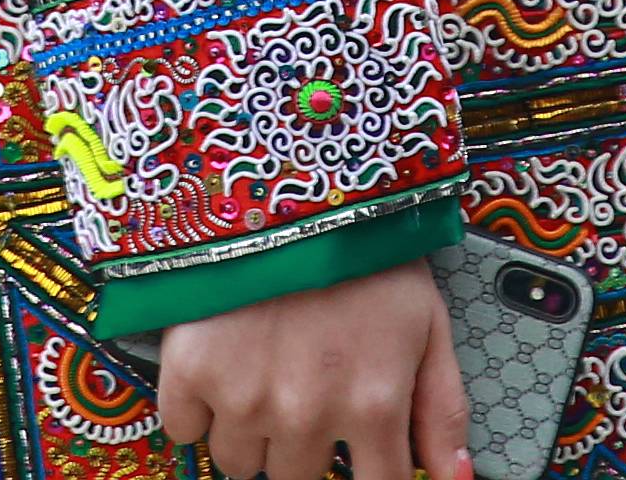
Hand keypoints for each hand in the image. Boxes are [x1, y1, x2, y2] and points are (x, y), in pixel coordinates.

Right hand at [153, 257, 469, 479]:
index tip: (354, 456)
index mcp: (372, 405)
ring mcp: (244, 395)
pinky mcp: (190, 369)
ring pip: (238, 464)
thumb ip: (442, 410)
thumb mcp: (427, 322)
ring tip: (261, 371)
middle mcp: (307, 413)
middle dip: (301, 441)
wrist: (288, 176)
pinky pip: (183, 431)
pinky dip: (195, 408)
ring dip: (250, 431)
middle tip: (301, 387)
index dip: (367, 475)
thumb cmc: (362, 247)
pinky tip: (217, 366)